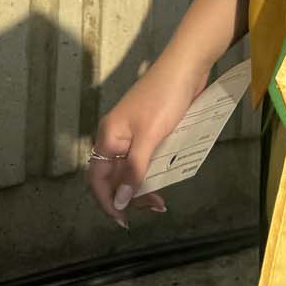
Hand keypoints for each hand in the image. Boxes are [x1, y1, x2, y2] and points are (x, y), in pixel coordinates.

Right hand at [85, 55, 207, 226]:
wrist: (187, 65)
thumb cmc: (165, 98)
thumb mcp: (149, 137)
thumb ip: (134, 169)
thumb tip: (119, 202)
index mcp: (109, 136)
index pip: (97, 178)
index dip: (107, 201)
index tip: (124, 220)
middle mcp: (116, 136)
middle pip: (113, 176)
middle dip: (128, 196)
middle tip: (153, 207)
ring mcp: (133, 132)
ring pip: (130, 168)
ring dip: (142, 185)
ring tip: (161, 200)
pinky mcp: (150, 128)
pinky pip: (145, 157)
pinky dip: (152, 170)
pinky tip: (165, 178)